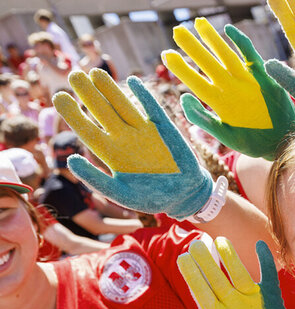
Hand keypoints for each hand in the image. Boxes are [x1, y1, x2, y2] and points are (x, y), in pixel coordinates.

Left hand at [52, 69, 212, 218]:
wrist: (184, 195)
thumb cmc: (152, 198)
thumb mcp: (121, 195)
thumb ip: (96, 180)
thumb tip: (71, 161)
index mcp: (111, 154)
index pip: (88, 130)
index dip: (74, 114)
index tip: (59, 97)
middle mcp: (125, 139)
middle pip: (103, 112)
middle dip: (89, 93)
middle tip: (74, 75)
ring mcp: (144, 131)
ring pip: (124, 105)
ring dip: (110, 89)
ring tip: (96, 72)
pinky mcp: (165, 128)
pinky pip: (152, 108)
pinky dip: (143, 95)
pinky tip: (133, 80)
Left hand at [160, 239, 294, 308]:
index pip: (200, 291)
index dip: (192, 275)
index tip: (182, 257)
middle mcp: (232, 306)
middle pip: (216, 278)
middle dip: (206, 262)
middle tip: (196, 242)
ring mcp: (252, 301)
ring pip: (239, 273)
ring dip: (230, 257)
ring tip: (220, 240)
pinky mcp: (272, 301)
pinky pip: (268, 276)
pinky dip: (265, 261)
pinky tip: (260, 245)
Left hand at [163, 18, 294, 159]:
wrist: (282, 143)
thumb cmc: (254, 142)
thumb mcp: (225, 135)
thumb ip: (203, 119)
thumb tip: (184, 97)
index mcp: (219, 102)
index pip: (196, 81)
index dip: (182, 68)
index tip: (166, 54)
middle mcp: (231, 88)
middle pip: (208, 63)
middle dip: (193, 47)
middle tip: (177, 30)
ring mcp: (246, 82)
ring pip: (227, 56)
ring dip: (213, 40)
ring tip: (199, 23)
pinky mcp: (264, 78)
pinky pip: (250, 57)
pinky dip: (241, 44)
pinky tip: (229, 31)